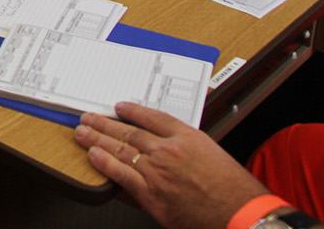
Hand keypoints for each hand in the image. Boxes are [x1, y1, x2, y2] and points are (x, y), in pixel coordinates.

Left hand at [73, 102, 267, 228]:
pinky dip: (104, 164)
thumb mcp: (215, 156)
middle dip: (104, 123)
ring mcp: (158, 171)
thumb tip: (167, 146)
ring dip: (97, 139)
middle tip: (88, 117)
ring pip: (120, 149)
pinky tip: (93, 156)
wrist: (241, 216)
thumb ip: (189, 148)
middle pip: (129, 131)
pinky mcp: (151, 194)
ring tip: (82, 132)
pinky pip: (121, 175)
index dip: (132, 111)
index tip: (119, 107)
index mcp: (188, 137)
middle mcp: (169, 150)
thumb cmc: (235, 191)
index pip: (152, 117)